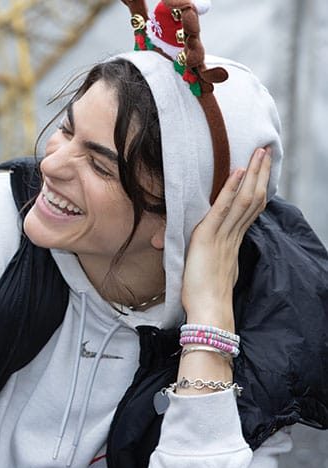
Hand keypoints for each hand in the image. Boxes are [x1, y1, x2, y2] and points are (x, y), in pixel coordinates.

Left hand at [181, 148, 270, 327]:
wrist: (208, 312)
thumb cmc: (205, 297)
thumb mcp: (210, 270)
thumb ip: (211, 256)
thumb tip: (205, 251)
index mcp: (234, 243)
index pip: (250, 210)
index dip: (257, 188)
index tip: (262, 171)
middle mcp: (233, 236)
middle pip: (253, 198)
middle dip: (261, 173)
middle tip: (267, 150)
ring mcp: (223, 236)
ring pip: (244, 199)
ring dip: (252, 173)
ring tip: (259, 152)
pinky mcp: (209, 238)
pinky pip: (223, 208)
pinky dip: (230, 189)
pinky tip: (237, 171)